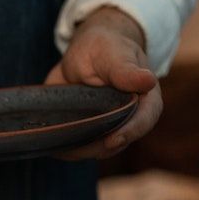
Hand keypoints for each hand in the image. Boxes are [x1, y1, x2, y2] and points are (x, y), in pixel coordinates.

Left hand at [44, 6, 161, 159]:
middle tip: (72, 147)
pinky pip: (77, 146)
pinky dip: (63, 148)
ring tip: (57, 145)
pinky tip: (50, 145)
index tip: (112, 140)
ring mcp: (106, 128)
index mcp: (145, 101)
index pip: (143, 121)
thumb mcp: (116, 55)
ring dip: (76, 151)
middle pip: (116, 143)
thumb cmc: (109, 49)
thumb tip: (148, 81)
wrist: (88, 50)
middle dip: (95, 148)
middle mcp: (128, 120)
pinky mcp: (86, 131)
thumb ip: (127, 71)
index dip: (129, 133)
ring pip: (94, 149)